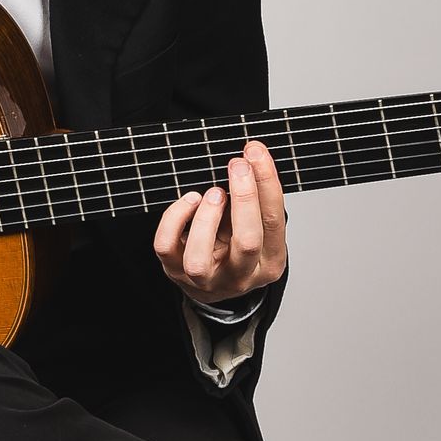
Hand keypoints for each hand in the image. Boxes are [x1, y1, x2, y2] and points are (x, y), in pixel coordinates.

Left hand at [153, 139, 286, 307]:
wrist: (216, 287)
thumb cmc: (237, 247)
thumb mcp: (257, 228)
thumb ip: (255, 202)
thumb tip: (249, 159)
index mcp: (269, 262)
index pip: (274, 222)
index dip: (266, 183)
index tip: (256, 153)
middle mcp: (239, 276)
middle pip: (247, 242)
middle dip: (243, 197)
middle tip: (238, 165)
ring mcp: (205, 279)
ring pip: (198, 258)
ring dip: (206, 217)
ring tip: (212, 193)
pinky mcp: (176, 272)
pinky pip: (166, 246)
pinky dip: (175, 217)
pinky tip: (190, 200)